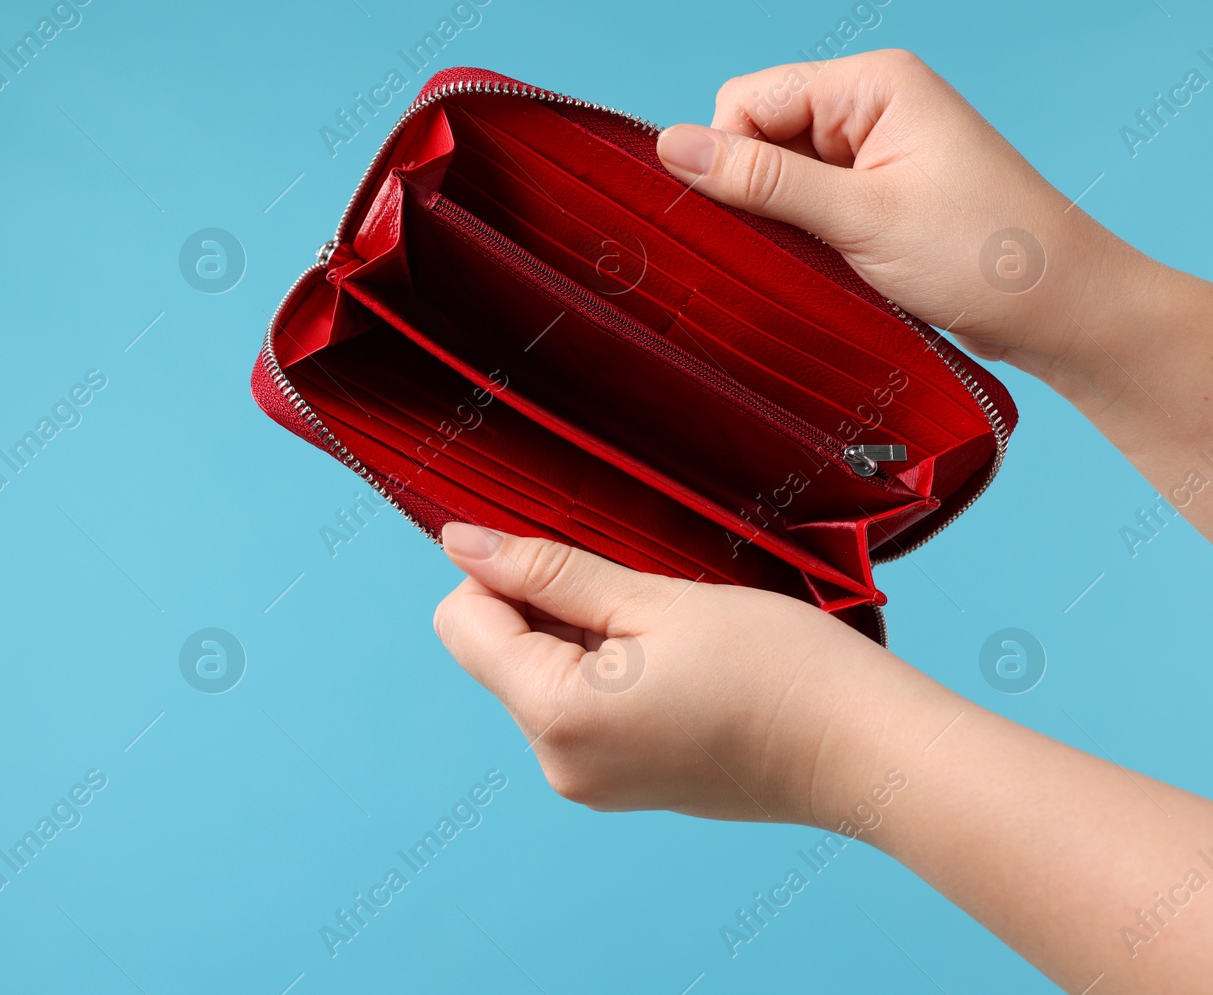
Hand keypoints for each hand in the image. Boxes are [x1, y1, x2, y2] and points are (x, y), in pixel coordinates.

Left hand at [431, 521, 902, 826]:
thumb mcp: (654, 599)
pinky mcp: (622, 784)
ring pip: (540, 675)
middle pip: (499, 652)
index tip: (567, 553)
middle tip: (639, 597)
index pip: (463, 623)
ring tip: (668, 633)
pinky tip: (674, 661)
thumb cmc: (779, 671)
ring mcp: (590, 782)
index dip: (500, 573)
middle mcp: (559, 764)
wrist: (867, 752)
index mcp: (556, 718)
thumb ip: (548, 571)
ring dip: (583, 636)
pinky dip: (607, 669)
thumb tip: (461, 542)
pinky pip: (579, 708)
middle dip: (548, 608)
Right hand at [653, 48, 1138, 379]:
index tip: (741, 218)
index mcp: (871, 84)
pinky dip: (798, 241)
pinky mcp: (872, 198)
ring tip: (819, 261)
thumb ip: (761, 181)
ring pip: (774, 178)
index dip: (728, 157)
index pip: (748, 100)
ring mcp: (871, 154)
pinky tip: (823, 269)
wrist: (1061, 310)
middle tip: (792, 245)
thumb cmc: (984, 254)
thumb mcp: (860, 216)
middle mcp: (868, 108)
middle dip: (753, 192)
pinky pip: (802, 208)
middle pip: (756, 136)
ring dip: (778, 223)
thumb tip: (670, 147)